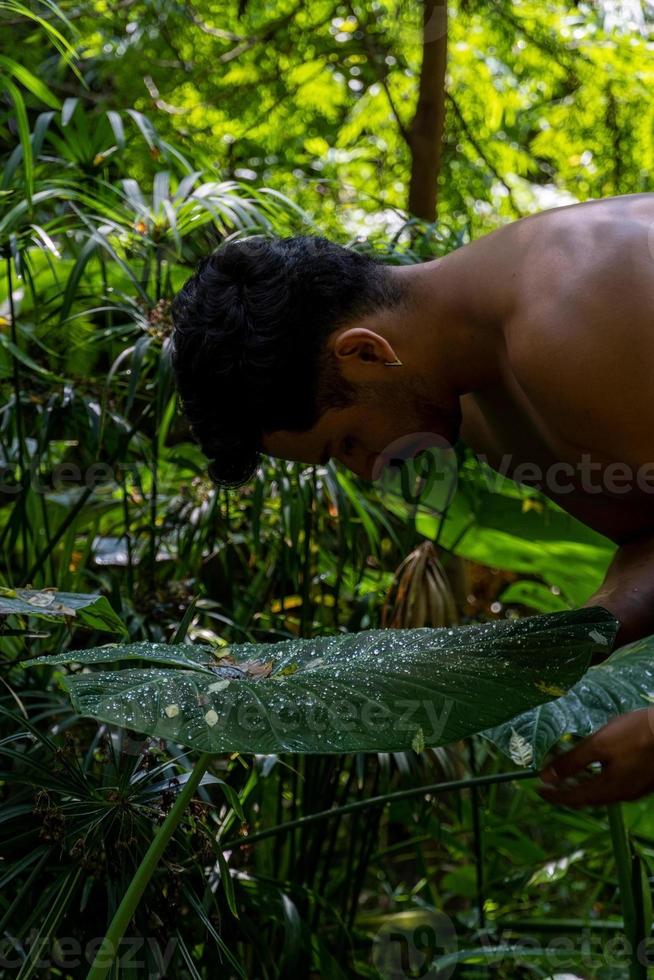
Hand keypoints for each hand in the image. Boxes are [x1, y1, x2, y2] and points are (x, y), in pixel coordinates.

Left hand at [538, 708, 653, 807]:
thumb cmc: (635, 734)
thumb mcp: (598, 745)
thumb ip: (571, 762)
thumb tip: (545, 777)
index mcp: (610, 789)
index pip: (574, 798)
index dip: (554, 795)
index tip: (537, 790)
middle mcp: (623, 794)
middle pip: (589, 798)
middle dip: (567, 791)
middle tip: (549, 784)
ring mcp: (636, 789)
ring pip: (602, 792)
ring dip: (582, 786)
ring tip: (567, 776)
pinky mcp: (644, 780)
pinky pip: (614, 785)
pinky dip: (597, 780)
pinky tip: (595, 768)